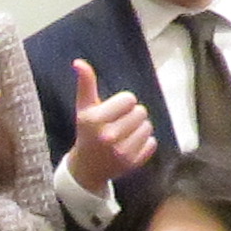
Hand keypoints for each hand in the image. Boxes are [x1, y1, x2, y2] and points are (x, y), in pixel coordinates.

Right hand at [62, 56, 154, 196]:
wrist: (86, 168)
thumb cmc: (87, 132)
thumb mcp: (84, 108)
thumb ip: (85, 84)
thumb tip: (78, 62)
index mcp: (95, 120)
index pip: (129, 99)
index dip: (123, 103)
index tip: (112, 112)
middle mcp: (107, 136)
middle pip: (141, 112)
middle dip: (132, 116)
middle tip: (119, 124)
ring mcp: (121, 152)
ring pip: (148, 127)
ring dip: (139, 129)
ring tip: (125, 135)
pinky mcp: (132, 163)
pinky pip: (152, 143)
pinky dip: (144, 144)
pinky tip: (130, 147)